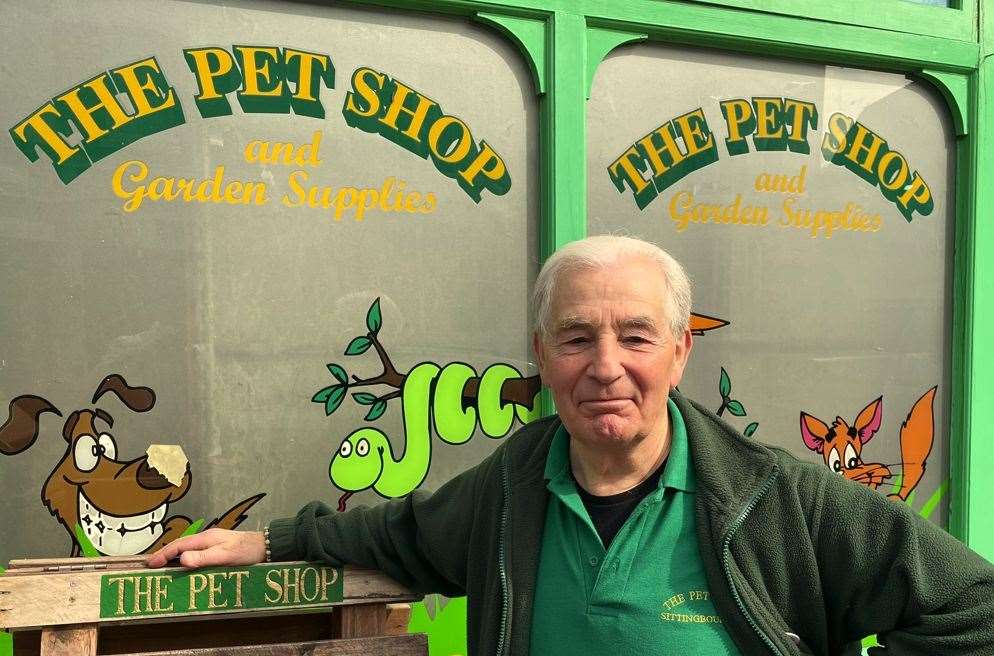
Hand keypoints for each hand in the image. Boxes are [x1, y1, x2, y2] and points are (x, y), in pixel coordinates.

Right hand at [145, 528, 265, 568]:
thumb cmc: (247, 551)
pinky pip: (196, 553)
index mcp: (206, 538)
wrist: (266, 547)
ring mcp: (213, 543)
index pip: (179, 545)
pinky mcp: (218, 549)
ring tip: (163, 567)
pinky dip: (186, 559)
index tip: (150, 564)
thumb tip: (181, 559)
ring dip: (174, 557)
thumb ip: (204, 557)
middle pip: (181, 546)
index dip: (163, 554)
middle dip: (165, 555)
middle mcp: (207, 539)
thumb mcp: (225, 555)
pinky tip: (185, 566)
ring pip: (188, 549)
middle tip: (151, 566)